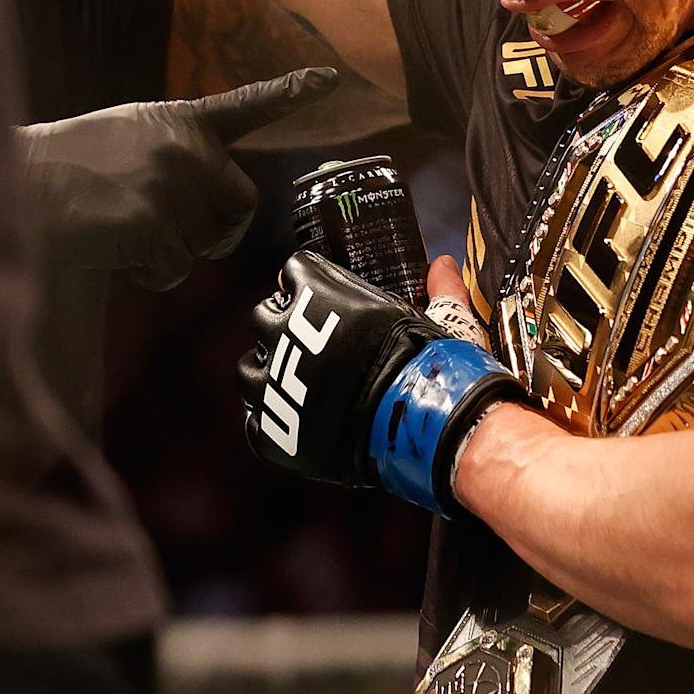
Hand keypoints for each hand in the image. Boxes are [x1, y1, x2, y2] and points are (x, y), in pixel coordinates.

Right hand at [20, 66, 335, 290]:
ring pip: (206, 243)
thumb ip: (177, 153)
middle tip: (167, 227)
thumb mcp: (129, 135)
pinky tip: (113, 246)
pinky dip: (147, 272)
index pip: (247, 105)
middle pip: (240, 205)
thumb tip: (211, 198)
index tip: (331, 76)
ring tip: (122, 224)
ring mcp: (173, 184)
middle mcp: (187, 148)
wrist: (15, 186)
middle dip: (216, 228)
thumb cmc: (67, 167)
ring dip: (172, 250)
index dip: (292, 91)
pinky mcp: (154, 222)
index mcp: (180, 121)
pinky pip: (175, 269)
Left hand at [238, 251, 522, 515]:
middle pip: (264, 317)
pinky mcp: (271, 429)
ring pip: (250, 370)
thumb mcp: (439, 317)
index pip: (294, 272)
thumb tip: (444, 265)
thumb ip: (438, 290)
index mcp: (316, 293)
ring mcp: (271, 382)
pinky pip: (253, 421)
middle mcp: (283, 331)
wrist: (414, 424)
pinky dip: (270, 421)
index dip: (309, 284)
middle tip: (312, 345)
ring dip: (270, 373)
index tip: (320, 296)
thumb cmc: (427, 365)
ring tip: (298, 387)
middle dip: (284, 327)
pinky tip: (296, 421)